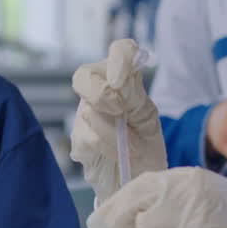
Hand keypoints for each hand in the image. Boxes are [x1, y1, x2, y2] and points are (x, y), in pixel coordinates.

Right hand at [70, 39, 167, 203]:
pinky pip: (88, 137)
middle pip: (84, 75)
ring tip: (132, 145)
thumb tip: (115, 86)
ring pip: (88, 111)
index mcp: (123, 78)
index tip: (122, 81)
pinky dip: (108, 146)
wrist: (140, 177)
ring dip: (114, 130)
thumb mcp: (149, 118)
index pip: (122, 50)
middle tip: (120, 112)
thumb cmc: (146, 143)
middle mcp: (99, 90)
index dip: (120, 59)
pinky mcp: (78, 140)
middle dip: (101, 94)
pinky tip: (118, 153)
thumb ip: (134, 99)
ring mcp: (84, 114)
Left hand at [87, 166, 226, 227]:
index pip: (139, 186)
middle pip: (133, 210)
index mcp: (187, 178)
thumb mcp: (208, 193)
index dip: (115, 202)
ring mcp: (183, 224)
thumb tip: (137, 209)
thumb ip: (174, 196)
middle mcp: (182, 196)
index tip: (98, 216)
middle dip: (119, 221)